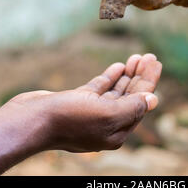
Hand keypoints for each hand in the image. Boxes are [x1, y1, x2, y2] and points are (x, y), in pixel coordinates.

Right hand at [0, 53, 161, 173]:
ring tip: (137, 57)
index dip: (149, 82)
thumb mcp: (107, 114)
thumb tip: (154, 100)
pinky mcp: (77, 102)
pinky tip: (119, 66)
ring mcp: (90, 112)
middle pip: (130, 97)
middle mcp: (105, 124)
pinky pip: (99, 88)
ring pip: (116, 91)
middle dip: (140, 76)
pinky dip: (110, 77)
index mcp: (116, 132)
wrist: (31, 120)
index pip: (139, 103)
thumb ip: (132, 107)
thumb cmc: (69, 119)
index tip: (156, 62)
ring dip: (128, 74)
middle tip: (150, 56)